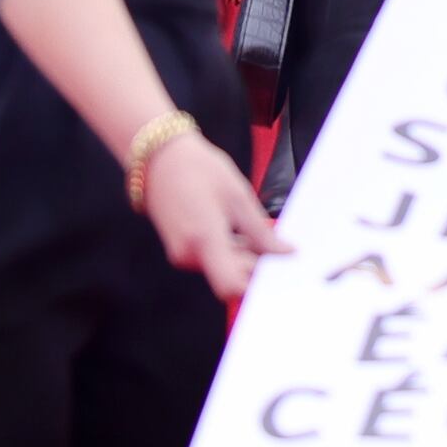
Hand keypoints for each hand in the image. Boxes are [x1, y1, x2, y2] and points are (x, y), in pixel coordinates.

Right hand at [140, 127, 289, 301]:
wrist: (161, 159)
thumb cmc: (201, 171)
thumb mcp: (239, 197)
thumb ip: (261, 232)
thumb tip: (286, 253)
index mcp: (205, 241)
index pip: (231, 286)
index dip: (257, 283)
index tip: (280, 270)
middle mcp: (189, 255)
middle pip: (232, 277)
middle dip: (258, 266)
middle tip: (283, 249)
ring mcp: (182, 255)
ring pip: (223, 268)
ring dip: (245, 257)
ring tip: (263, 234)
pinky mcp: (180, 250)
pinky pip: (212, 259)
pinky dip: (231, 251)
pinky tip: (243, 232)